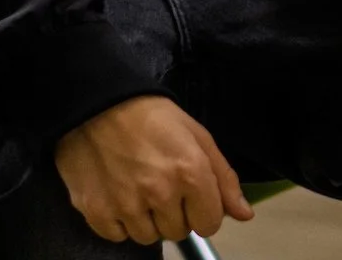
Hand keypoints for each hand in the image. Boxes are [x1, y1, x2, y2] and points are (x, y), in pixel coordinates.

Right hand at [55, 94, 252, 245]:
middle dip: (174, 214)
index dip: (202, 210)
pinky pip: (117, 237)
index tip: (190, 196)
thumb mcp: (198, 137)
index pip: (209, 224)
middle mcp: (160, 192)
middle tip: (161, 185)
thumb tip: (244, 214)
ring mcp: (126, 205)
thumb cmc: (152, 117)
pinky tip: (118, 194)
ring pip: (147, 238)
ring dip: (146, 220)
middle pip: (178, 232)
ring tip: (138, 189)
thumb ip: (224, 179)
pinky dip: (119, 222)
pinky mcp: (96, 211)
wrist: (98, 104)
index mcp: (190, 172)